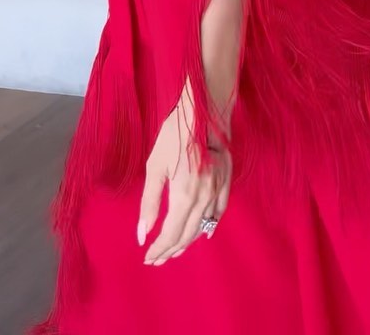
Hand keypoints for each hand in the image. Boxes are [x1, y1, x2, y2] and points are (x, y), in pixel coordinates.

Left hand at [137, 84, 232, 265]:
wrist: (205, 109)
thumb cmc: (174, 133)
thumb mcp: (155, 166)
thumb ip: (149, 203)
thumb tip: (142, 235)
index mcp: (184, 195)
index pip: (171, 234)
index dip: (158, 249)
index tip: (147, 257)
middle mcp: (204, 198)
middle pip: (187, 234)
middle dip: (171, 250)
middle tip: (157, 259)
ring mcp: (218, 190)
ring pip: (202, 226)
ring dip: (187, 242)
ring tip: (174, 250)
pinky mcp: (227, 181)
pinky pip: (218, 212)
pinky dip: (208, 226)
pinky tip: (202, 232)